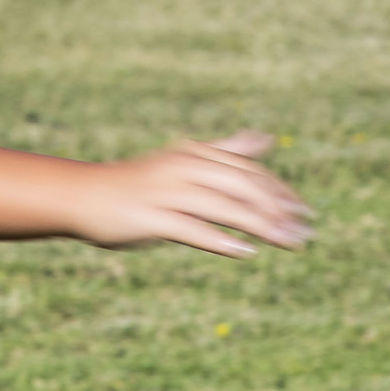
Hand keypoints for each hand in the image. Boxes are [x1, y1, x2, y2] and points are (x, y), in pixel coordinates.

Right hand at [68, 132, 311, 257]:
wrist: (85, 196)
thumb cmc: (140, 182)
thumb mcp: (185, 160)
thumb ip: (226, 150)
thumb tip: (267, 139)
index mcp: (195, 154)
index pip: (248, 170)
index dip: (279, 190)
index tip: (303, 211)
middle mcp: (184, 168)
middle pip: (242, 186)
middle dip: (277, 209)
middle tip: (304, 230)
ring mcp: (166, 193)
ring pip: (223, 207)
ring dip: (260, 226)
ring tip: (287, 242)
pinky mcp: (150, 218)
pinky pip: (190, 228)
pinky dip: (219, 239)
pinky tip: (245, 251)